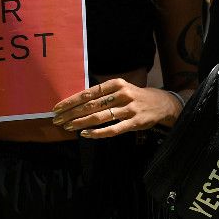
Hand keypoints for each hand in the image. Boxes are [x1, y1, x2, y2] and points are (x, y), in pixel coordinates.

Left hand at [52, 78, 182, 137]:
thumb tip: (77, 102)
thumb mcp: (121, 89)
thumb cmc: (135, 96)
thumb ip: (102, 94)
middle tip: (57, 120)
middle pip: (91, 105)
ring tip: (68, 127)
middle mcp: (122, 94)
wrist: (161, 103)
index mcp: (116, 84)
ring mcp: (129, 109)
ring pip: (99, 117)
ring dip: (81, 123)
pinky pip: (113, 129)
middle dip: (71, 114)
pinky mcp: (134, 122)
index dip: (71, 101)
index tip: (57, 108)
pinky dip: (98, 133)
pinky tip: (86, 134)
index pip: (88, 93)